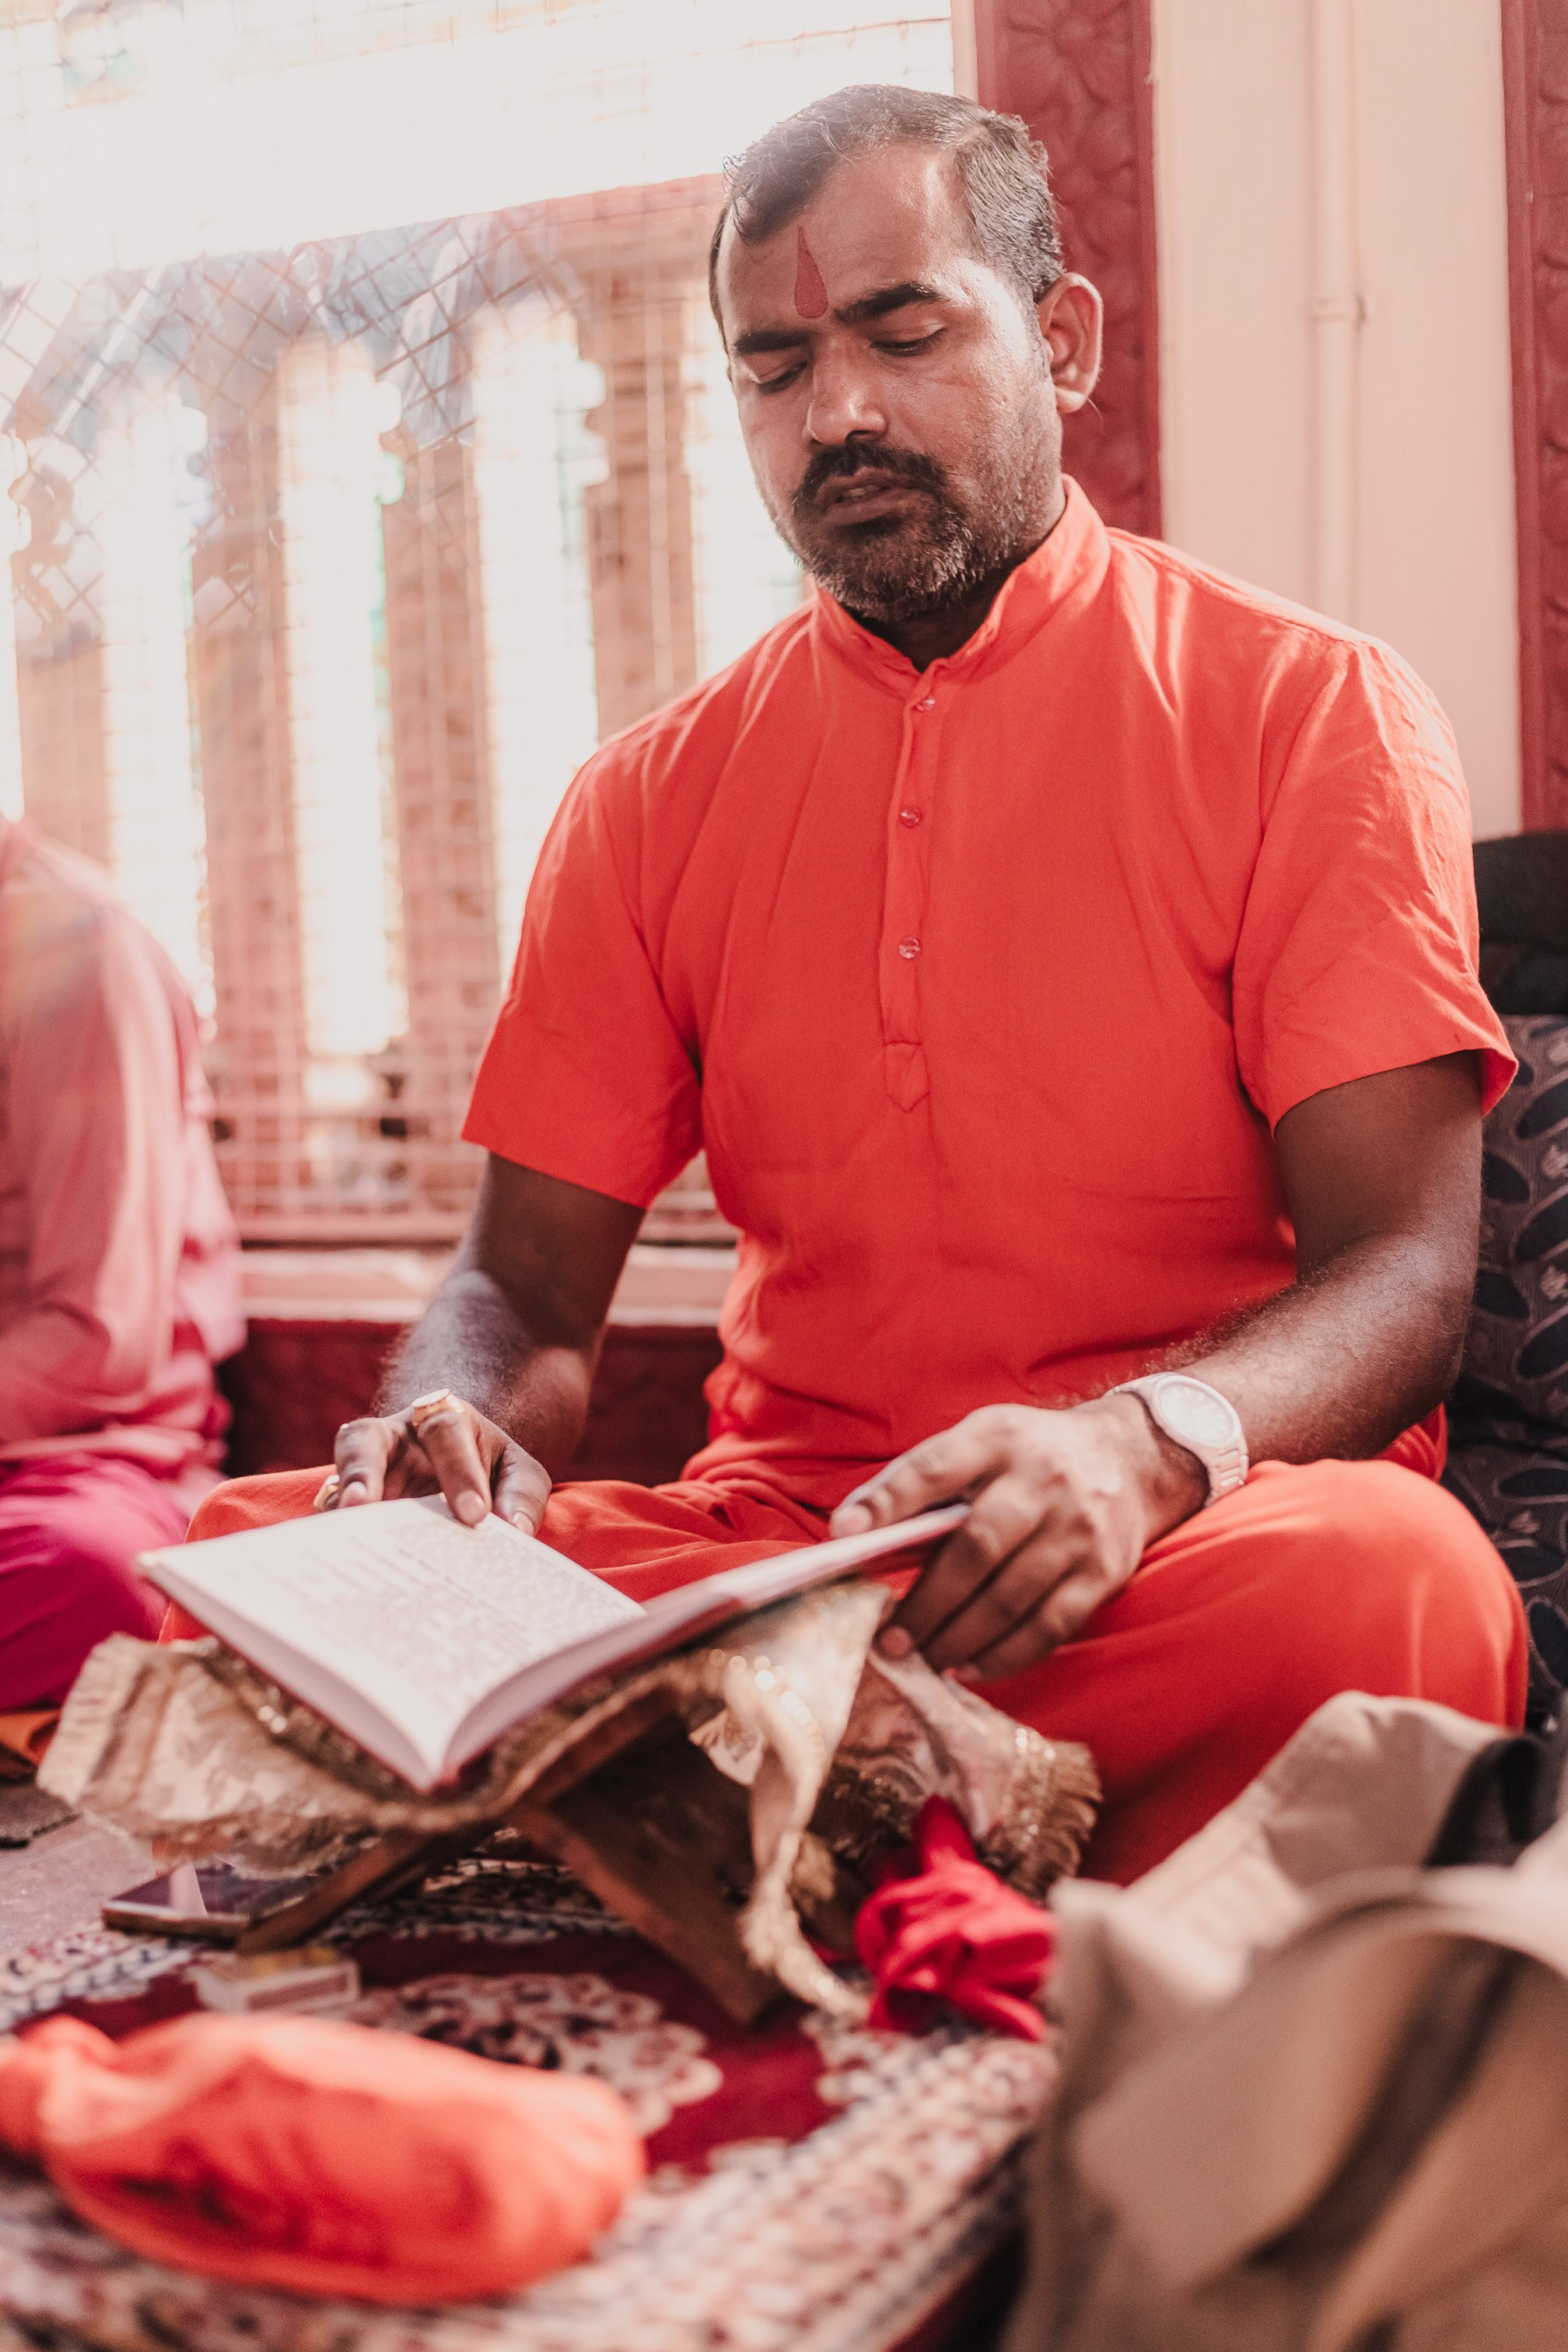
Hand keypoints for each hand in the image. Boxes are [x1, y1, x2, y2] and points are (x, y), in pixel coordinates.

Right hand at [318, 1390, 550, 1531]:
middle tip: (360, 1506)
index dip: (458, 1471)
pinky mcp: (347, 1502)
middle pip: (365, 1439)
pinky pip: (334, 1515)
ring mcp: (363, 1470)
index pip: (446, 1433)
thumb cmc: (491, 1467)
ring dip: (336, 1505)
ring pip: (336, 1477)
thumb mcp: (518, 1472)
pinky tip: (345, 1565)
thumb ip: (520, 1496)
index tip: (476, 1515)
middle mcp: (393, 1437)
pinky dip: (337, 1538)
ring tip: (337, 1538)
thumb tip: (513, 1531)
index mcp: (443, 1418)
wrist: (466, 1467)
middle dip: (362, 1471)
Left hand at [828, 1398, 1206, 1679]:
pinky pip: (1048, 1626)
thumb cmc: (1029, 1458)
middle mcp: (1042, 1481)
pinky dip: (1003, 1655)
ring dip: (959, 1638)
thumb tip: (858, 1540)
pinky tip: (968, 1667)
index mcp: (998, 1439)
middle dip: (927, 1602)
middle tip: (890, 1639)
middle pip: (976, 1548)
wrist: (1129, 1461)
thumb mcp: (983, 1442)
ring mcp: (1077, 1529)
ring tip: (922, 1659)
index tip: (841, 1534)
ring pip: (1010, 1597)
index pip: (935, 1467)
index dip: (887, 1500)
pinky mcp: (1103, 1572)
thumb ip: (929, 1484)